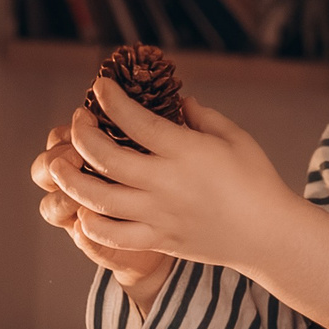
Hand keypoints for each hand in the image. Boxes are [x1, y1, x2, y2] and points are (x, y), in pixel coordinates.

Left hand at [48, 80, 328, 328]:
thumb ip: (202, 116)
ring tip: (59, 165)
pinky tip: (82, 208)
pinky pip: (111, 236)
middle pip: (105, 156)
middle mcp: (166, 183)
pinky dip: (89, 223)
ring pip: (98, 198)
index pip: (134, 120)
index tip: (100, 87)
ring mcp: (159, 215)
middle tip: (78, 121)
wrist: (269, 235)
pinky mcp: (158, 240)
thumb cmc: (257, 180)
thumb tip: (177, 101)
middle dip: (82, 133)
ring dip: (70, 179)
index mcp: (186, 152)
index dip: (111, 100)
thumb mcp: (235, 137)